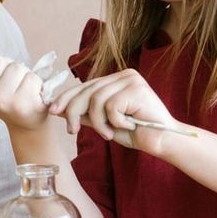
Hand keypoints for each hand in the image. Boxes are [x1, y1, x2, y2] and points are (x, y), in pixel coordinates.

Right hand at [0, 45, 50, 129]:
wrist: (27, 121)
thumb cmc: (7, 94)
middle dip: (8, 67)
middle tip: (11, 85)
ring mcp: (0, 102)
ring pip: (15, 67)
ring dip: (24, 74)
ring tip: (22, 89)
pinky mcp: (21, 105)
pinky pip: (31, 77)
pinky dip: (36, 83)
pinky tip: (32, 95)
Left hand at [47, 68, 174, 154]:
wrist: (163, 142)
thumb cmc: (137, 133)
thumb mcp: (105, 123)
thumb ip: (86, 114)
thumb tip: (60, 110)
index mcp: (116, 80)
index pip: (85, 85)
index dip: (66, 98)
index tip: (53, 111)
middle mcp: (123, 75)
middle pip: (87, 90)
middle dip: (74, 111)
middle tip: (72, 130)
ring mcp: (131, 80)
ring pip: (96, 100)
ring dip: (98, 122)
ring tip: (108, 133)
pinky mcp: (136, 89)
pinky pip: (111, 107)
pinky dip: (115, 122)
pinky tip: (129, 125)